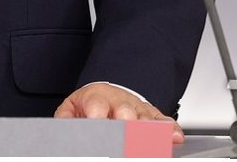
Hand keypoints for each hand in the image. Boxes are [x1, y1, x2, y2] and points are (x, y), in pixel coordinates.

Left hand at [54, 82, 183, 143]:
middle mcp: (119, 102)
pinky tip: (174, 137)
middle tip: (125, 140)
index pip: (97, 106)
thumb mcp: (72, 108)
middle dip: (126, 124)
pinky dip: (170, 129)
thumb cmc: (90, 105)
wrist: (106, 92)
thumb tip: (61, 128)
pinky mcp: (151, 115)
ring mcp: (137, 108)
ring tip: (149, 144)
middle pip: (125, 112)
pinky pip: (162, 121)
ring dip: (148, 131)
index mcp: (97, 98)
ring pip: (145, 118)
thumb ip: (66, 118)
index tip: (98, 125)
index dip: (99, 116)